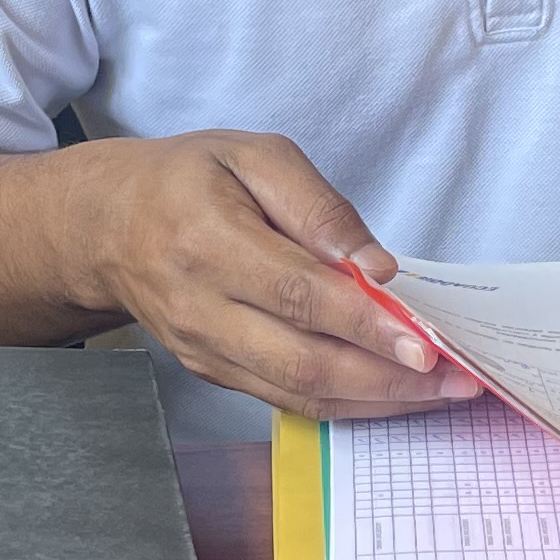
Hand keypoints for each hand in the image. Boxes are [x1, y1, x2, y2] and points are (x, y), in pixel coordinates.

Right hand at [61, 132, 481, 418]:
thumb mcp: (251, 155)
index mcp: (209, 244)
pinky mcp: (213, 373)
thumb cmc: (184, 181)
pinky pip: (286, 401)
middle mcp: (202, 309)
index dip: (365, 325)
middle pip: (303, 361)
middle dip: (387, 379)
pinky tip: (392, 394)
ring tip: (440, 394)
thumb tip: (376, 265)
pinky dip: (346, 404)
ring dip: (376, 402)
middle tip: (455, 380)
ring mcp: (206, 351)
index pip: (299, 295)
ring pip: (299, 394)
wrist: (104, 227)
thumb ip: (318, 205)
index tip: (424, 343)